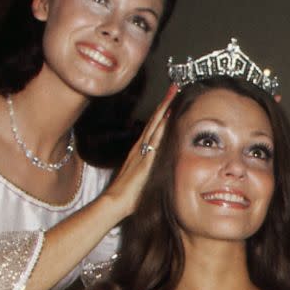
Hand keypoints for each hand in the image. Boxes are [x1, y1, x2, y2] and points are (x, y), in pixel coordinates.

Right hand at [101, 84, 176, 221]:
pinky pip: (155, 138)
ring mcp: (143, 151)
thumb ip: (149, 173)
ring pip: (155, 124)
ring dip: (164, 108)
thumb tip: (158, 172)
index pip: (153, 127)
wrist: (115, 202)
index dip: (161, 113)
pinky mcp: (146, 159)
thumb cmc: (127, 196)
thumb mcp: (141, 180)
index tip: (170, 100)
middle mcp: (141, 147)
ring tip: (173, 93)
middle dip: (164, 103)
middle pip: (154, 121)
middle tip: (174, 87)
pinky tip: (168, 115)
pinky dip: (162, 126)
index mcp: (140, 152)